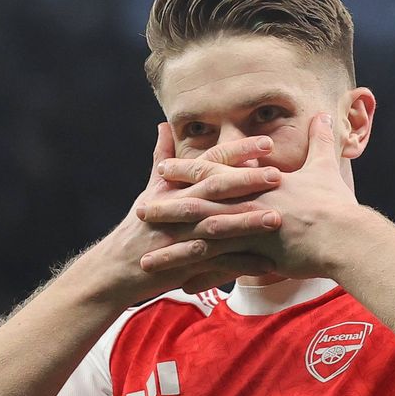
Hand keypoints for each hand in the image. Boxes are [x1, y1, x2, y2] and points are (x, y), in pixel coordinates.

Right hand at [86, 124, 285, 303]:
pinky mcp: (184, 265)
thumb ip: (161, 158)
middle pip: (214, 189)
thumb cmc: (138, 228)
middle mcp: (178, 208)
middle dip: (246, 180)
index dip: (236, 151)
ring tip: (276, 218)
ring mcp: (180, 237)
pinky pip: (217, 264)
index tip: (266, 143)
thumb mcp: (150, 192)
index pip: (208, 162)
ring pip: (217, 225)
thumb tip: (163, 126)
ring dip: (246, 222)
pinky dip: (241, 265)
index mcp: (174, 187)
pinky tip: (268, 264)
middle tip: (278, 174)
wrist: (116, 269)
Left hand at [139, 114, 360, 279]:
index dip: (185, 170)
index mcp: (255, 183)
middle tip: (139, 209)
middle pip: (196, 205)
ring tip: (146, 258)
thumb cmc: (336, 204)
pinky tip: (181, 286)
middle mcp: (245, 204)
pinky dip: (200, 277)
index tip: (162, 169)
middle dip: (166, 208)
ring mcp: (247, 231)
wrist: (345, 236)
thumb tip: (323, 116)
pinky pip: (221, 269)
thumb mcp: (325, 167)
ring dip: (172, 249)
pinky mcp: (254, 257)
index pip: (213, 172)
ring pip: (200, 240)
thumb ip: (320, 142)